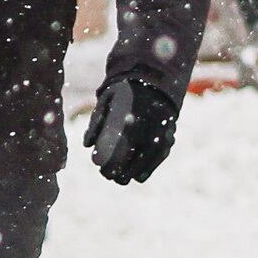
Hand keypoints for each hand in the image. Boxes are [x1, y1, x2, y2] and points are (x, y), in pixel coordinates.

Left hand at [83, 71, 179, 186]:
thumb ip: (97, 122)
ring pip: (148, 160)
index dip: (109, 164)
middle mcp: (148, 128)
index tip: (100, 169)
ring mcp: (162, 131)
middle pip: (133, 159)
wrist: (155, 78)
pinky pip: (161, 155)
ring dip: (135, 172)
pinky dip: (150, 167)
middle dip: (120, 171)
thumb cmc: (125, 90)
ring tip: (124, 179)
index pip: (119, 150)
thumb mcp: (107, 100)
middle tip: (109, 176)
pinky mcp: (170, 133)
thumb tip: (88, 145)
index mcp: (131, 121)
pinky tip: (139, 176)